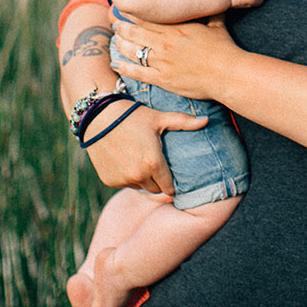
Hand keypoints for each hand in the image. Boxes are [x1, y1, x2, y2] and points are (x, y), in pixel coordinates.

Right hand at [83, 103, 209, 196]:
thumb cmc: (133, 116)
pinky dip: (128, 177)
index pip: (169, 187)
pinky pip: (124, 184)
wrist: (98, 118)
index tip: (175, 179)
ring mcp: (122, 179)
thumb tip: (207, 120)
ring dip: (144, 180)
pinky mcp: (108, 180)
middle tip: (160, 169)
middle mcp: (137, 175)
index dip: (173, 184)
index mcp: (153, 163)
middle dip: (159, 182)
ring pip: (140, 187)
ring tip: (145, 164)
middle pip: (155, 190)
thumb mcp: (160, 118)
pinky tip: (129, 163)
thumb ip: (184, 122)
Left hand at [112, 15, 238, 102]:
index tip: (124, 8)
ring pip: (132, 50)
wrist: (227, 73)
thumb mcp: (217, 24)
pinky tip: (115, 63)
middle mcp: (165, 43)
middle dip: (122, 27)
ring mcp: (161, 61)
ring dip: (120, 44)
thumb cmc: (224, 48)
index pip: (148, 18)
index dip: (133, 13)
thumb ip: (210, 11)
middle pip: (135, 32)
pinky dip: (124, 67)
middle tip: (114, 23)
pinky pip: (137, 72)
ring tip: (115, 40)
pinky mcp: (162, 78)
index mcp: (176, 28)